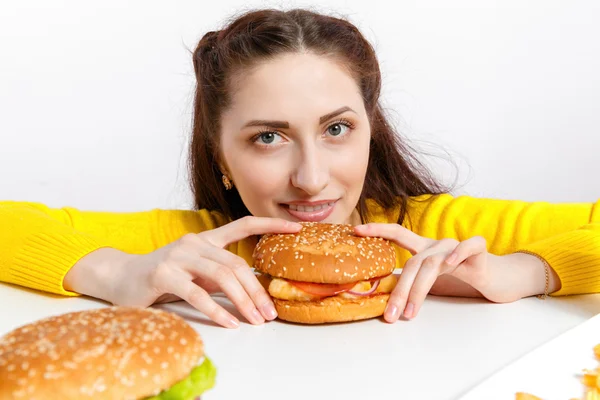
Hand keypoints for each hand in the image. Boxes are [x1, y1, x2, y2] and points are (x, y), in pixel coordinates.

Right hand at [65, 216, 301, 327]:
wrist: (119, 278)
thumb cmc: (163, 278)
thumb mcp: (195, 274)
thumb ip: (219, 276)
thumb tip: (251, 291)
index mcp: (205, 240)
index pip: (242, 225)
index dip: (269, 225)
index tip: (295, 229)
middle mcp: (194, 243)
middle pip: (236, 263)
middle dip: (257, 290)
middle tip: (270, 313)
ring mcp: (178, 256)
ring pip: (221, 277)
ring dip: (242, 301)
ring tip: (256, 320)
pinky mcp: (163, 274)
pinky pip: (197, 293)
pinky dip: (216, 310)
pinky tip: (230, 323)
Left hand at [353, 223, 552, 322]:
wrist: (499, 279)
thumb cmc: (462, 280)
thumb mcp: (433, 282)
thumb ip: (414, 284)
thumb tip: (387, 301)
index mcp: (425, 249)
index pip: (398, 234)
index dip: (377, 230)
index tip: (355, 230)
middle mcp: (438, 244)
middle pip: (413, 262)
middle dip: (400, 291)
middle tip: (390, 315)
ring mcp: (457, 246)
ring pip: (433, 263)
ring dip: (419, 290)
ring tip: (410, 313)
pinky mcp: (479, 250)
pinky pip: (469, 246)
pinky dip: (459, 253)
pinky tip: (450, 265)